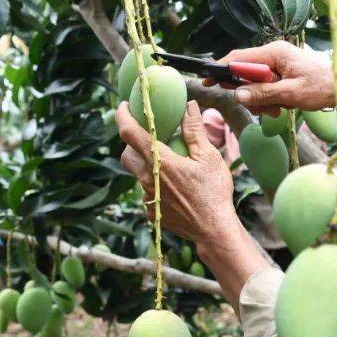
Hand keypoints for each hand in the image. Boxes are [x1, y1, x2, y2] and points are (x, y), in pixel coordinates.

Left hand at [116, 100, 239, 243]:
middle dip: (132, 143)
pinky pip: (147, 194)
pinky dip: (156, 186)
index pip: (130, 133)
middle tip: (148, 138)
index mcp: (160, 161)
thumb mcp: (208, 157)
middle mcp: (148, 179)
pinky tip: (174, 189)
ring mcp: (148, 198)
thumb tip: (189, 106)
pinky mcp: (152, 212)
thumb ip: (195, 131)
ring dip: (147, 166)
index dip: (122, 116)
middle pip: (126, 155)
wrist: (213, 230)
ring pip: (137, 175)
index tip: (123, 107)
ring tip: (168, 166)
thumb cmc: (214, 192)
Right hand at [207, 41, 336, 116]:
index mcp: (274, 52)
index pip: (239, 57)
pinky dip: (269, 100)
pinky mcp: (282, 74)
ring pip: (254, 84)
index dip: (221, 70)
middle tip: (263, 109)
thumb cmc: (323, 87)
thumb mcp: (292, 94)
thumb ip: (264, 94)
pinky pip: (265, 88)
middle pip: (244, 73)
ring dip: (261, 100)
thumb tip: (238, 95)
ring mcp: (278, 64)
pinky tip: (282, 107)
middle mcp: (274, 55)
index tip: (209, 82)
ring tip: (278, 110)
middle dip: (248, 94)